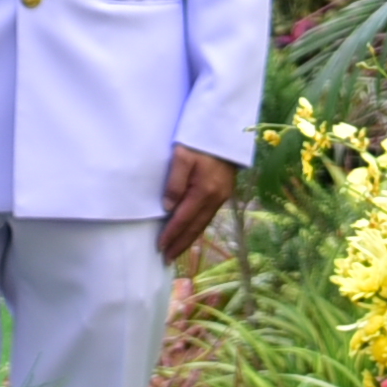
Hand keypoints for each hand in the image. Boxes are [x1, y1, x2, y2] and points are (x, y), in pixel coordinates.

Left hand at [158, 143, 244, 264]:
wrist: (226, 126)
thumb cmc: (200, 138)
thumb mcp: (182, 155)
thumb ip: (174, 182)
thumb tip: (167, 208)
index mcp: (204, 190)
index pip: (183, 219)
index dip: (171, 235)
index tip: (159, 248)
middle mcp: (216, 197)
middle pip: (195, 227)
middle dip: (180, 244)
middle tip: (167, 259)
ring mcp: (222, 195)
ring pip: (203, 223)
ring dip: (189, 239)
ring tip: (177, 250)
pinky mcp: (225, 191)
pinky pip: (209, 215)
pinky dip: (198, 227)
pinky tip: (192, 231)